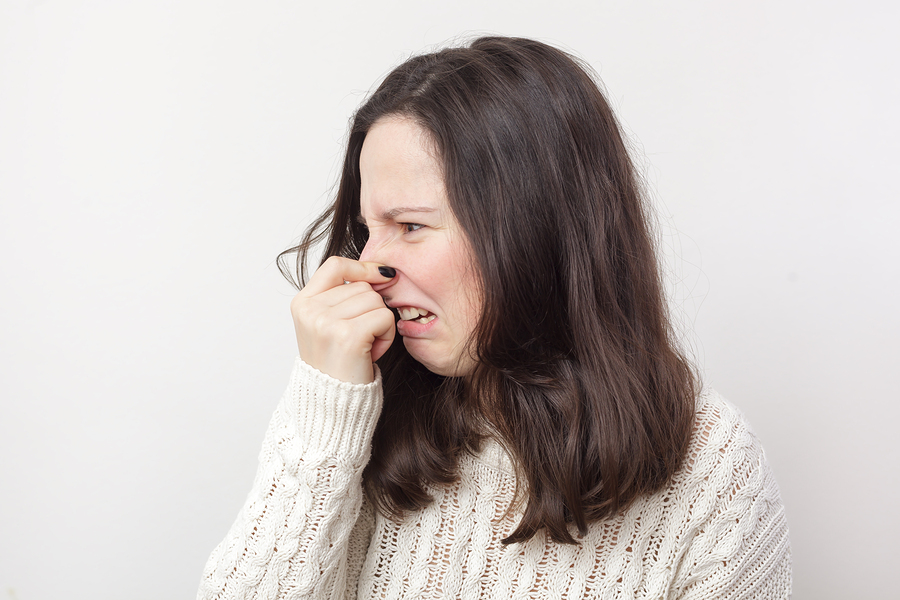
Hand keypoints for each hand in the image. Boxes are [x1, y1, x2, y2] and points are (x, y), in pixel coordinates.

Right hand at [290, 257, 396, 383]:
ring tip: (364, 346)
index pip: (336, 265)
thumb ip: (344, 296)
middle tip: (360, 338)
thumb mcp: (328, 325)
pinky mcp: (347, 335)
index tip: (381, 275)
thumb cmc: (337, 365)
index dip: (362, 267)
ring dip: (380, 324)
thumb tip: (384, 272)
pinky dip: (387, 335)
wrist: (332, 405)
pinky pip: (384, 316)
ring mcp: (326, 322)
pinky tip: (371, 352)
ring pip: (375, 300)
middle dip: (371, 309)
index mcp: (302, 303)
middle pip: (362, 286)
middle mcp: (310, 310)